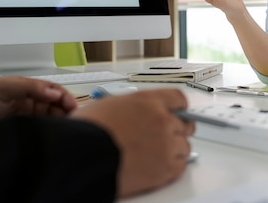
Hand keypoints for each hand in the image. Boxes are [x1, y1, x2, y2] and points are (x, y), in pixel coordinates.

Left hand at [0, 76, 77, 130]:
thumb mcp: (2, 86)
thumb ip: (29, 87)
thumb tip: (54, 91)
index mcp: (25, 88)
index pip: (52, 91)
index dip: (64, 97)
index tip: (73, 105)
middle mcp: (26, 102)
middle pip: (54, 105)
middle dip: (66, 110)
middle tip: (74, 118)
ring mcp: (22, 118)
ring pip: (48, 119)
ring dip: (58, 122)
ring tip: (66, 127)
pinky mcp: (18, 131)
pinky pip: (37, 131)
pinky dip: (47, 132)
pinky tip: (52, 134)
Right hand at [71, 88, 194, 197]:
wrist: (82, 157)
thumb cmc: (86, 132)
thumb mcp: (108, 105)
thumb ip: (130, 107)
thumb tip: (130, 113)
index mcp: (148, 101)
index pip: (177, 98)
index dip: (179, 107)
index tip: (180, 112)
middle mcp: (162, 119)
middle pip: (185, 123)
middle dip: (177, 129)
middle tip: (167, 136)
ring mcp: (166, 143)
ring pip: (184, 146)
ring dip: (174, 149)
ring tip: (157, 154)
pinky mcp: (166, 168)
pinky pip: (180, 166)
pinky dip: (173, 167)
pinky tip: (159, 166)